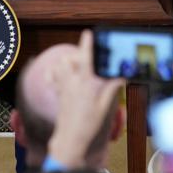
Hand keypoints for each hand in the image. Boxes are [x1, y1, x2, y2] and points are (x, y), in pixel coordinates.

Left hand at [46, 30, 123, 168]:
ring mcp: (63, 86)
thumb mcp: (104, 107)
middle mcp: (72, 82)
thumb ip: (111, 88)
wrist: (70, 139)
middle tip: (87, 57)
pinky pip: (51, 75)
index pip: (86, 59)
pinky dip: (54, 71)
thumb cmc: (88, 125)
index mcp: (86, 84)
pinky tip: (62, 74)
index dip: (87, 44)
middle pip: (70, 58)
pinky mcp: (58, 92)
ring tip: (76, 66)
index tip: (89, 33)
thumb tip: (121, 75)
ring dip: (67, 61)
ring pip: (59, 64)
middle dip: (77, 54)